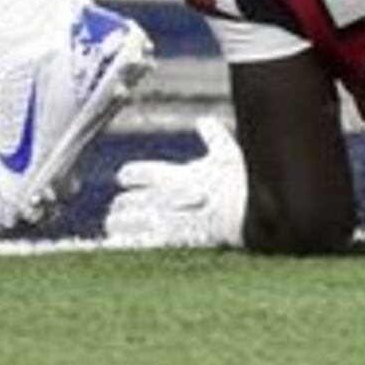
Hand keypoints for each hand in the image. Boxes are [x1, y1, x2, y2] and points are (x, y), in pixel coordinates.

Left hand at [104, 113, 247, 248]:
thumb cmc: (239, 183)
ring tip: (115, 227)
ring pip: (123, 222)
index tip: (125, 178)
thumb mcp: (227, 154)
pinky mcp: (167, 242)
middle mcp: (160, 197)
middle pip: (126, 201)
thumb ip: (213, 136)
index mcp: (170, 176)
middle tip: (119, 209)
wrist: (249, 213)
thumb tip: (205, 120)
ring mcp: (161, 221)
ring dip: (118, 224)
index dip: (129, 175)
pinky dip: (122, 244)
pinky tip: (115, 245)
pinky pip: (135, 244)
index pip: (135, 173)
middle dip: (122, 206)